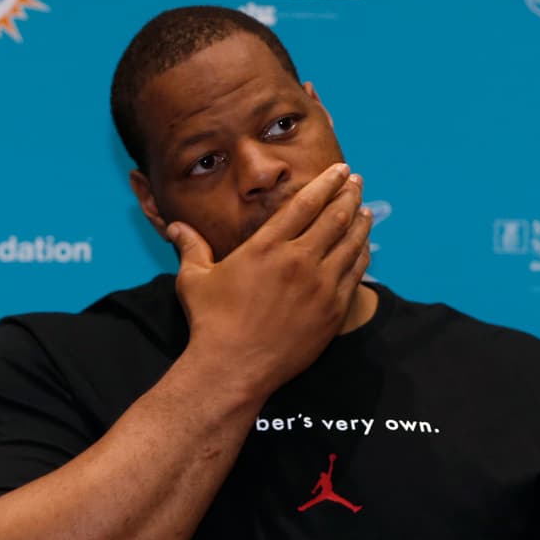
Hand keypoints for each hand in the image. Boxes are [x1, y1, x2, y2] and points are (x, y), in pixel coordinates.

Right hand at [165, 162, 371, 393]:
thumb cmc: (211, 323)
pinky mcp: (332, 311)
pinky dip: (362, 255)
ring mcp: (320, 286)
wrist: (233, 369)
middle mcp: (298, 261)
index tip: (339, 171)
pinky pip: (355, 274)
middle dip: (349, 195)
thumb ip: (191, 247)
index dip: (326, 183)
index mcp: (267, 247)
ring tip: (365, 210)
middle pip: (334, 218)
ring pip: (350, 244)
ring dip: (360, 222)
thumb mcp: (194, 279)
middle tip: (357, 182)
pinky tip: (364, 247)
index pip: (305, 203)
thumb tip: (175, 226)